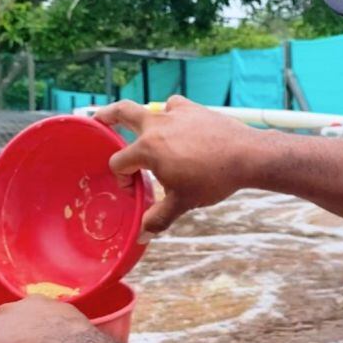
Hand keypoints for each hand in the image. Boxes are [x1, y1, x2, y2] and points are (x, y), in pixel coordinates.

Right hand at [95, 96, 266, 235]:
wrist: (247, 155)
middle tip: (96, 120)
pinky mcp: (194, 109)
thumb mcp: (183, 203)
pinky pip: (175, 106)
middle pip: (121, 113)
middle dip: (105, 116)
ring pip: (150, 108)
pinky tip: (176, 123)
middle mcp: (156, 125)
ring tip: (139, 125)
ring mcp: (175, 113)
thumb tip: (142, 235)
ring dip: (141, 117)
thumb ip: (159, 218)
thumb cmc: (212, 180)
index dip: (122, 177)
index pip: (119, 161)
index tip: (133, 188)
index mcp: (147, 149)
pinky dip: (171, 113)